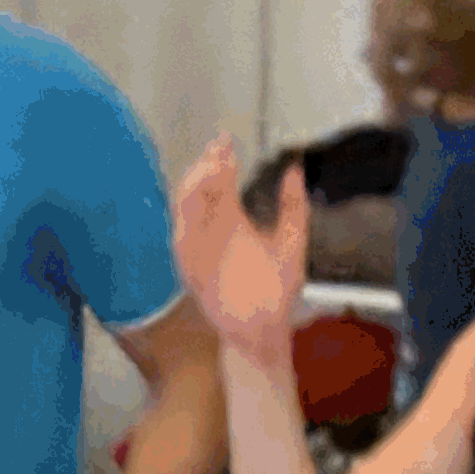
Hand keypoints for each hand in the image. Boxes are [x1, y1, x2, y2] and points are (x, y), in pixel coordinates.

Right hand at [171, 142, 310, 371]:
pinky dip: (183, 218)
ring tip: (210, 170)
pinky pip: (179, 238)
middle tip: (217, 152)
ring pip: (185, 208)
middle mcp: (211, 230)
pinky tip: (193, 201)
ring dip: (193, 186)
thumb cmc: (276, 294)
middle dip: (205, 167)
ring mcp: (198, 247)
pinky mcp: (189, 266)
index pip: (221, 182)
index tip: (226, 141)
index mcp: (233, 221)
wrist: (261, 332)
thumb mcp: (291, 243)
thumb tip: (295, 169)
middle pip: (198, 188)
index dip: (220, 160)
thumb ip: (293, 208)